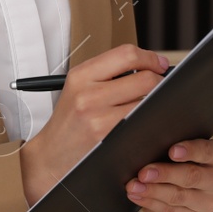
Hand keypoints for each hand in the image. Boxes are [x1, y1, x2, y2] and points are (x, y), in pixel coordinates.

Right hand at [19, 44, 168, 205]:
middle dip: (159, 82)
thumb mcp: (79, 88)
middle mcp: (89, 95)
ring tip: (150, 107)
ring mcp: (99, 119)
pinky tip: (145, 123)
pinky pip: (142, 124)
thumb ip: (109, 72)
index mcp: (81, 76)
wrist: (51, 157)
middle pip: (145, 78)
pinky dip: (150, 122)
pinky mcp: (109, 140)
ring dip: (156, 104)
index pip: (127, 54)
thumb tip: (152, 64)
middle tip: (161, 88)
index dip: (150, 58)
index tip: (160, 64)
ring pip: (148, 103)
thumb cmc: (70, 122)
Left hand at [127, 138, 212, 211]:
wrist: (190, 184)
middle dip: (165, 174)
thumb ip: (173, 138)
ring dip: (153, 191)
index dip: (191, 151)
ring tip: (134, 185)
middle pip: (193, 177)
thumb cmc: (184, 157)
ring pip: (179, 197)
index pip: (209, 151)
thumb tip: (145, 138)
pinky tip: (138, 196)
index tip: (172, 151)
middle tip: (144, 172)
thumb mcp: (184, 145)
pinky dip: (151, 203)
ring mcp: (211, 203)